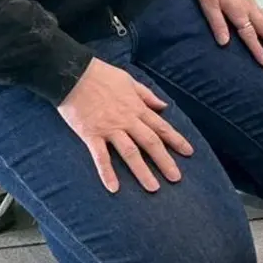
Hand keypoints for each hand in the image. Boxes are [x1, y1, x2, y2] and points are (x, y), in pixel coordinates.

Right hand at [57, 58, 193, 193]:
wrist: (73, 74)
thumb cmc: (101, 75)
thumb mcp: (129, 80)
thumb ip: (147, 95)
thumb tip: (163, 106)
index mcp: (137, 107)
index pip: (161, 127)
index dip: (176, 140)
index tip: (189, 152)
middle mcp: (127, 120)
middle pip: (150, 143)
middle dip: (165, 161)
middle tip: (176, 178)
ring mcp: (109, 128)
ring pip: (130, 153)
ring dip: (142, 171)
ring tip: (153, 188)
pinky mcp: (91, 135)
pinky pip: (101, 157)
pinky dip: (107, 173)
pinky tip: (114, 188)